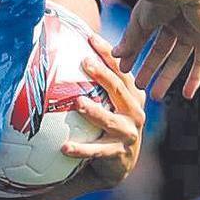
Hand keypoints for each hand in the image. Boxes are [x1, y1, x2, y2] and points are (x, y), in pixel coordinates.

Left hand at [62, 34, 145, 189]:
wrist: (119, 162)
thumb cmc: (108, 123)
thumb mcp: (108, 101)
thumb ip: (96, 81)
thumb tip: (64, 49)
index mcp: (132, 95)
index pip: (121, 70)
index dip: (108, 53)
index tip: (91, 36)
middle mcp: (135, 111)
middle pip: (119, 89)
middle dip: (103, 74)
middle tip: (85, 61)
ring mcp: (128, 133)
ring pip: (110, 120)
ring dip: (95, 111)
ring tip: (78, 102)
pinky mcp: (118, 153)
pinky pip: (97, 151)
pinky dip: (81, 149)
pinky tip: (64, 146)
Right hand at [113, 0, 199, 99]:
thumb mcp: (140, 23)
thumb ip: (130, 41)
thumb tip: (115, 57)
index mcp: (158, 12)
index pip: (145, 39)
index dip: (135, 55)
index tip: (123, 70)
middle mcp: (176, 21)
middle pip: (162, 51)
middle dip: (150, 69)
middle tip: (138, 86)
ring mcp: (193, 28)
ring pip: (179, 58)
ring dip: (167, 76)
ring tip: (154, 95)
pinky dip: (195, 77)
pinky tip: (188, 94)